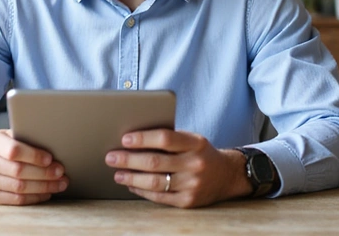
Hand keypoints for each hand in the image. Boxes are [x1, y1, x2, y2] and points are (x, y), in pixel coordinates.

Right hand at [0, 129, 67, 204]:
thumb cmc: (2, 147)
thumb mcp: (9, 136)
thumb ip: (25, 138)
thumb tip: (54, 144)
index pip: (14, 150)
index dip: (34, 156)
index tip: (51, 159)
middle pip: (19, 171)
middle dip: (44, 173)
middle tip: (61, 172)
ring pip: (20, 187)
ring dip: (43, 187)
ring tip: (60, 183)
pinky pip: (16, 200)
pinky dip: (35, 197)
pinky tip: (47, 193)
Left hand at [104, 129, 251, 207]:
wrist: (227, 175)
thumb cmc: (200, 152)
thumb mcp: (191, 139)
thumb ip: (168, 138)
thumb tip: (132, 140)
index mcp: (195, 143)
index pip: (165, 138)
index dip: (142, 138)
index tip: (124, 139)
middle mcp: (195, 164)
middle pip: (155, 162)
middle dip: (128, 160)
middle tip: (111, 157)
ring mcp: (192, 185)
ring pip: (154, 182)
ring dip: (131, 178)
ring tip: (117, 174)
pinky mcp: (188, 202)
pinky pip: (160, 197)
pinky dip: (142, 191)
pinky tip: (131, 186)